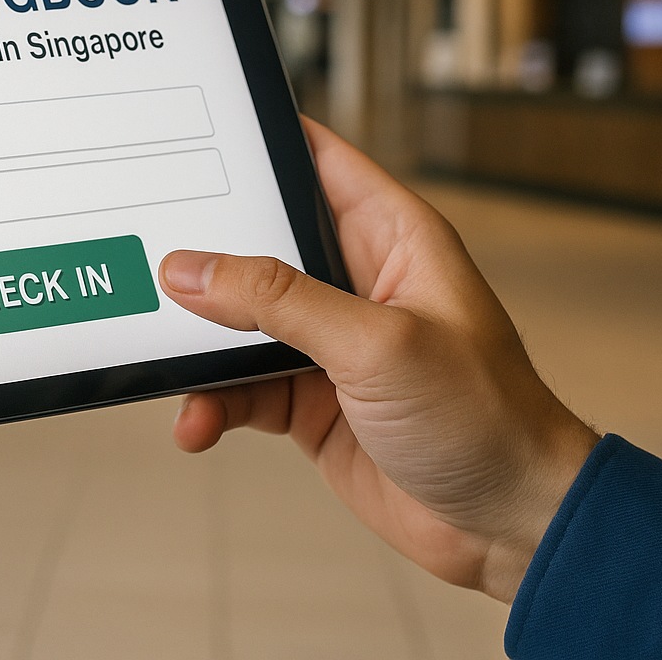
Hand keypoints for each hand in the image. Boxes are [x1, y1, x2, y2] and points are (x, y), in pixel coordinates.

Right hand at [159, 118, 598, 602]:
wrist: (514, 526)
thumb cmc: (488, 419)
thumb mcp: (378, 345)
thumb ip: (279, 301)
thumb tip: (193, 269)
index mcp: (392, 237)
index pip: (316, 161)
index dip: (259, 144)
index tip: (191, 134)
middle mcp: (356, 280)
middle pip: (260, 242)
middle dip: (205, 253)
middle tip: (147, 255)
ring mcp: (329, 342)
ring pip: (239, 321)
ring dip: (200, 345)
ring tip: (169, 362)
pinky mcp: (310, 399)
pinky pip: (240, 387)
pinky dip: (212, 403)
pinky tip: (198, 422)